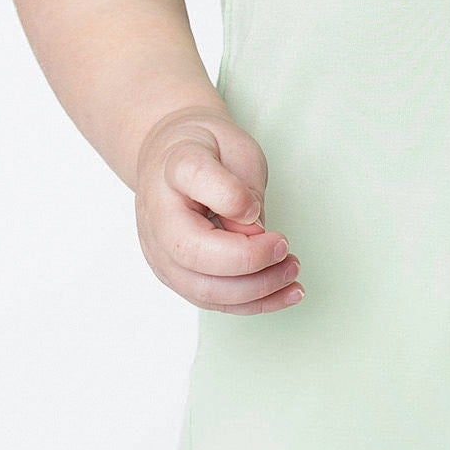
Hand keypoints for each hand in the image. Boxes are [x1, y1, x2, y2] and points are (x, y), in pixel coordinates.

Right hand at [134, 109, 303, 314]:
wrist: (169, 161)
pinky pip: (214, 301)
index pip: (196, 182)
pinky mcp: (177, 276)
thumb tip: (251, 231)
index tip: (259, 209)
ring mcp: (161, 253)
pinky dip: (254, 303)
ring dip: (257, 290)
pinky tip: (285, 292)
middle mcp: (157, 218)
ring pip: (205, 291)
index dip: (233, 201)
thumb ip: (239, 186)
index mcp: (172, 170)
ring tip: (291, 271)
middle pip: (196, 257)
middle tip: (286, 250)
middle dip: (251, 263)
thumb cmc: (205, 151)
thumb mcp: (233, 146)